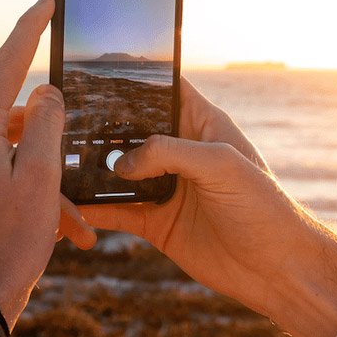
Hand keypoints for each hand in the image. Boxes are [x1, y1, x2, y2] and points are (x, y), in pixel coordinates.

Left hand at [0, 0, 91, 329]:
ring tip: (76, 226)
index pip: (7, 61)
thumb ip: (48, 126)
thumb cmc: (4, 245)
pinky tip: (60, 232)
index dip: (31, 27)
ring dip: (48, 184)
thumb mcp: (40, 181)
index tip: (48, 0)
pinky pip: (0, 176)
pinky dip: (30, 196)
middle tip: (77, 183)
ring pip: (15, 153)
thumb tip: (46, 92)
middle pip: (18, 117)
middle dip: (56, 147)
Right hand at [75, 77, 336, 336]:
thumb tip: (121, 161)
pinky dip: (93, 209)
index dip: (135, 76)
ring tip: (58, 159)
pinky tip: (71, 205)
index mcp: (202, 125)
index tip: (96, 65)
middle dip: (100, 124)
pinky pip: (116, 211)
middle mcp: (180, 153)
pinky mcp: (156, 222)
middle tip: (62, 117)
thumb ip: (169, 153)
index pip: (164, 89)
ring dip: (91, 168)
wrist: (278, 271)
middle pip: (131, 129)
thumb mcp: (221, 165)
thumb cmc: (264, 207)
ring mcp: (165, 187)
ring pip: (117, 171)